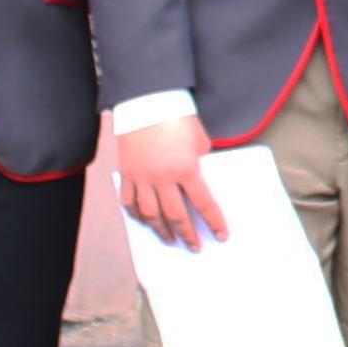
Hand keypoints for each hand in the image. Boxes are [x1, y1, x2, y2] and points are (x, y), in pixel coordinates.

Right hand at [104, 116, 214, 246]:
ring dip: (161, 230)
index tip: (221, 236)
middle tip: (194, 246)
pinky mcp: (126, 173)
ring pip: (150, 214)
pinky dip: (136, 215)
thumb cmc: (178, 118)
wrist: (147, 100)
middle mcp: (162, 177)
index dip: (214, 222)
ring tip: (169, 240)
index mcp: (186, 168)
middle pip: (175, 215)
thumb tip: (199, 182)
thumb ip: (200, 163)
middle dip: (187, 234)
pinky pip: (129, 201)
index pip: (204, 203)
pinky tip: (144, 221)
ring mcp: (141, 177)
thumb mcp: (199, 141)